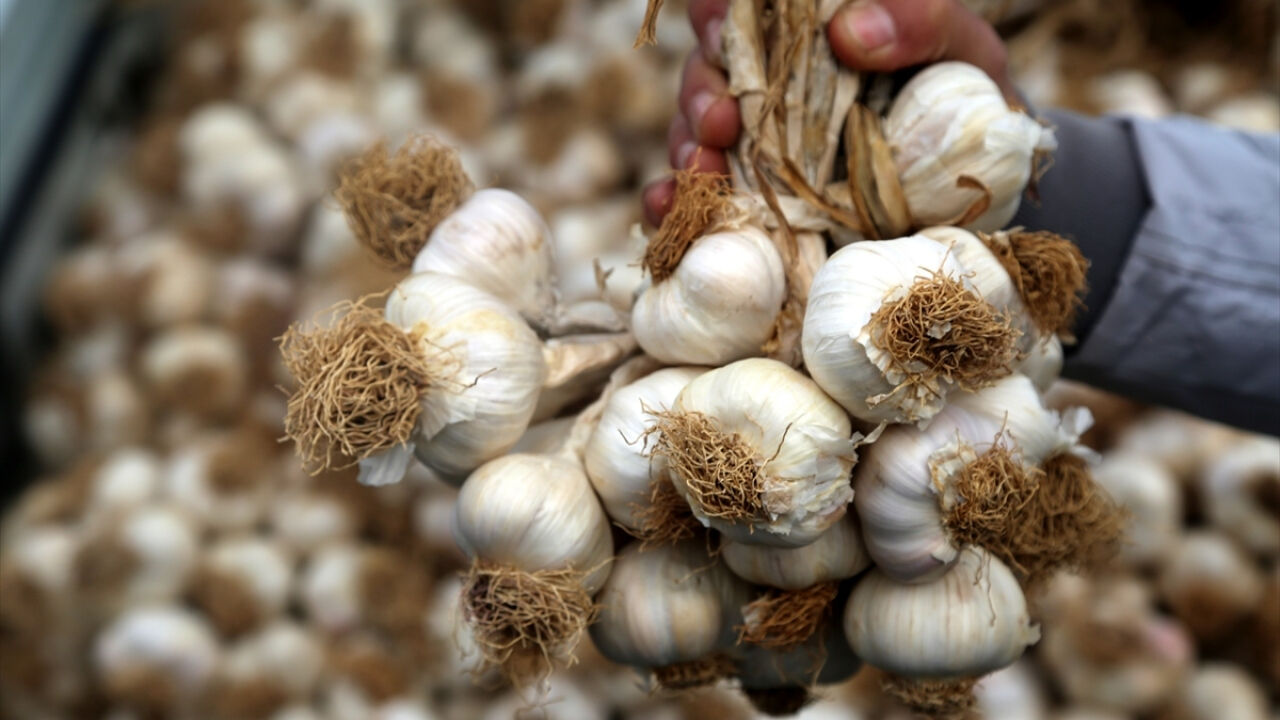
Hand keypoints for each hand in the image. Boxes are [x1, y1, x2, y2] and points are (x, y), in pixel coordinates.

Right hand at [643, 0, 1013, 225]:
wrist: (977, 189)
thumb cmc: (964, 103)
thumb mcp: (961, 52)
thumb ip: (919, 22)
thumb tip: (848, 30)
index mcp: (807, 35)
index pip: (738, 8)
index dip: (717, 14)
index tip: (724, 32)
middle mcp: (769, 83)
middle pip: (704, 70)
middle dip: (701, 93)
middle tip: (719, 121)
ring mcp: (754, 143)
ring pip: (692, 131)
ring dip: (687, 146)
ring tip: (705, 168)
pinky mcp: (750, 200)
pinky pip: (692, 195)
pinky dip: (670, 201)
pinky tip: (668, 210)